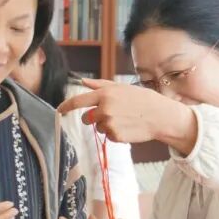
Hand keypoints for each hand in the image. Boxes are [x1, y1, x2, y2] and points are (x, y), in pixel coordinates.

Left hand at [58, 78, 196, 152]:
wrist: (160, 115)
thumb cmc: (141, 99)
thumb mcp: (121, 88)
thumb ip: (100, 85)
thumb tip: (83, 82)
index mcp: (104, 95)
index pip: (78, 101)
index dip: (66, 106)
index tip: (59, 110)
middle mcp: (104, 109)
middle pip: (87, 119)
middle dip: (94, 118)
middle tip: (111, 114)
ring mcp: (109, 123)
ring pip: (99, 128)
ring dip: (108, 126)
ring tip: (124, 120)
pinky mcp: (115, 136)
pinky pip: (109, 136)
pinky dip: (116, 134)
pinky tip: (128, 127)